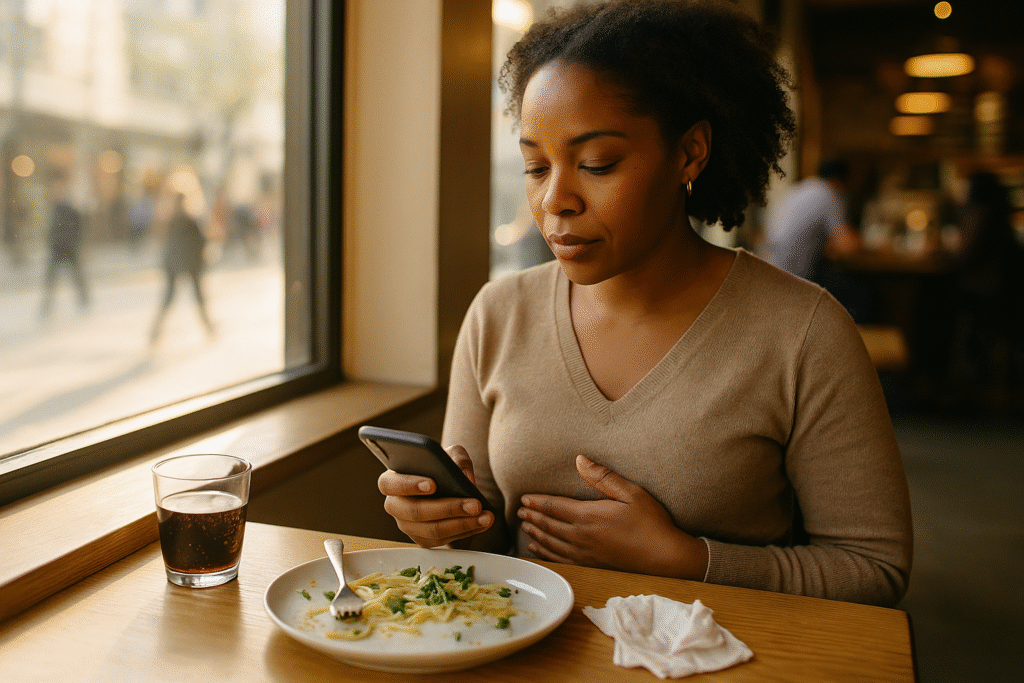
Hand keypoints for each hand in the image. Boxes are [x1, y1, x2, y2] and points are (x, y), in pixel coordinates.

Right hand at [377, 444, 493, 547]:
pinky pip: (443, 540)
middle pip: (415, 511)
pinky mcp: (423, 539)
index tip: (433, 484)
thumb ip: (458, 460)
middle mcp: (395, 506)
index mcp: (392, 480)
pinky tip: (483, 522)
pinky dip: (466, 531)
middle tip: (474, 504)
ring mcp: (407, 526)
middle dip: (448, 508)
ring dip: (462, 524)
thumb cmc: (442, 467)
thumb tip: (466, 480)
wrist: (447, 487)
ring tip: (485, 516)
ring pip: (432, 530)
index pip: (389, 484)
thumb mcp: (450, 455)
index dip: (409, 484)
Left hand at [517, 455, 707, 579]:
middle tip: (519, 511)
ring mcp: (585, 554)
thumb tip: (579, 459)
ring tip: (524, 526)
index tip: (524, 498)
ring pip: (551, 542)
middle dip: (532, 516)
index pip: (555, 506)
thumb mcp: (632, 493)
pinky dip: (545, 553)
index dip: (537, 502)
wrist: (665, 558)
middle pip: (549, 524)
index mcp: (589, 516)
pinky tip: (537, 549)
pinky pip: (559, 559)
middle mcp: (582, 536)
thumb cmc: (652, 523)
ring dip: (536, 533)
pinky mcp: (590, 566)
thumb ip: (603, 477)